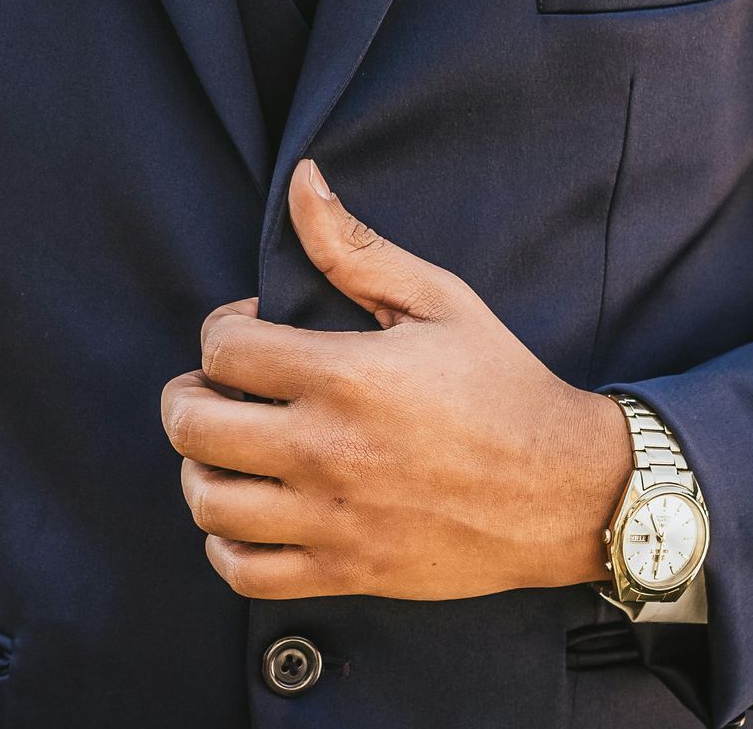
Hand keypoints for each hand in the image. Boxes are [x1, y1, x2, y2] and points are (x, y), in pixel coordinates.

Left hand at [159, 158, 632, 599]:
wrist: (564, 488)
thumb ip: (355, 246)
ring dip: (199, 469)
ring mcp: (333, 517)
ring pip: (209, 501)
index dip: (222, 331)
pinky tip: (246, 513)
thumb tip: (302, 181)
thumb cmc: (502, 384)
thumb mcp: (438, 299)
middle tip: (214, 389)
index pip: (222, 349)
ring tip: (226, 450)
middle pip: (194, 425)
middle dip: (188, 396)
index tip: (251, 332)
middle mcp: (327, 448)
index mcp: (346, 375)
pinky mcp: (346, 569)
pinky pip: (245, 571)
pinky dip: (225, 543)